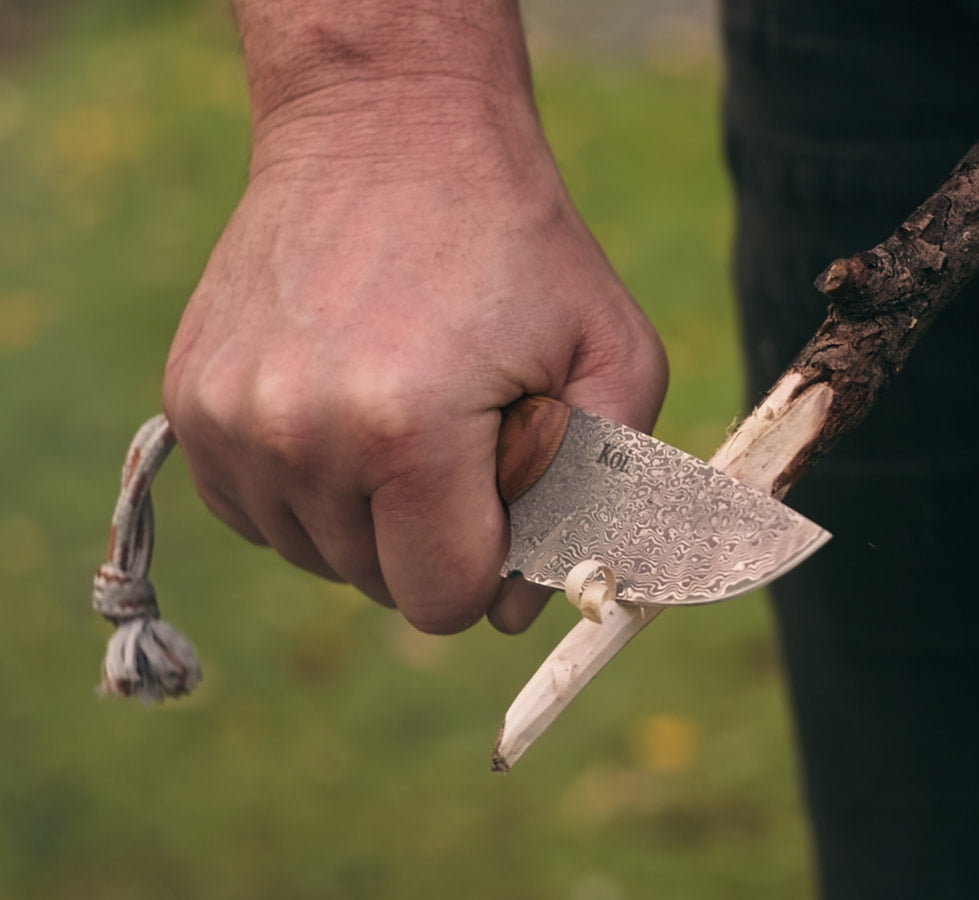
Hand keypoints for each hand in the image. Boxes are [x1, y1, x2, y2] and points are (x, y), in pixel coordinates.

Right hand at [163, 76, 666, 635]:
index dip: (492, 569)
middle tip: (464, 435)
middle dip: (438, 537)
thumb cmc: (519, 245)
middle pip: (380, 585)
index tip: (507, 497)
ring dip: (372, 516)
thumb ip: (601, 495)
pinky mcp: (189, 403)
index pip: (444, 601)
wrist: (388, 130)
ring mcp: (231, 422)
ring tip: (407, 413)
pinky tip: (350, 411)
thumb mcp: (615, 354)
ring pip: (319, 555)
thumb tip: (522, 610)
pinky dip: (312, 489)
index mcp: (409, 435)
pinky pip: (261, 514)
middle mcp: (302, 438)